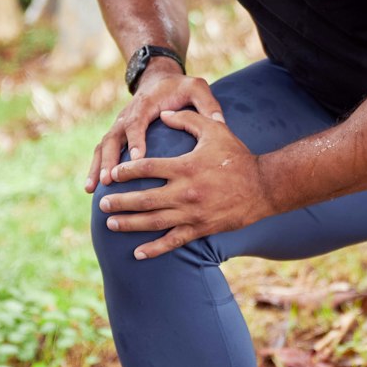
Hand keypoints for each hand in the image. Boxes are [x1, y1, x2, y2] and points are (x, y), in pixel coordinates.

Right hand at [85, 69, 224, 192]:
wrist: (158, 79)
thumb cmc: (180, 87)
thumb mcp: (196, 88)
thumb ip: (207, 103)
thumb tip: (218, 122)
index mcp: (147, 103)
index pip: (138, 121)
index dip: (137, 139)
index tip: (139, 158)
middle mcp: (128, 114)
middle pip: (114, 136)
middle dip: (111, 159)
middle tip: (110, 179)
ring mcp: (119, 125)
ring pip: (104, 146)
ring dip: (98, 167)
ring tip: (94, 189)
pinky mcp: (117, 134)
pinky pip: (102, 151)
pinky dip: (95, 168)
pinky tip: (91, 188)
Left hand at [96, 109, 273, 258]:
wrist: (263, 186)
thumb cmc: (237, 156)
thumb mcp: (214, 130)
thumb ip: (187, 120)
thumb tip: (163, 113)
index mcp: (185, 167)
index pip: (146, 168)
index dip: (125, 171)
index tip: (112, 175)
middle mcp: (185, 192)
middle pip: (143, 198)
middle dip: (119, 202)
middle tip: (103, 202)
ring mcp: (192, 213)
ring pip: (152, 221)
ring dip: (128, 223)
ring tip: (110, 223)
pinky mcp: (200, 228)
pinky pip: (172, 241)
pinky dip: (154, 248)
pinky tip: (137, 252)